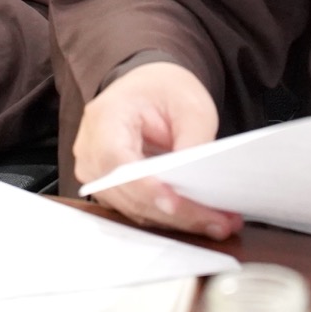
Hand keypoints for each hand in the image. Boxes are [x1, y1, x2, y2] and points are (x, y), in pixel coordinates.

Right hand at [73, 61, 239, 239]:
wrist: (148, 89)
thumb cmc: (163, 91)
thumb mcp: (190, 105)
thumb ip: (193, 141)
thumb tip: (197, 184)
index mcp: (105, 117)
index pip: (116, 160)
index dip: (144, 187)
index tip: (175, 203)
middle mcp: (90, 149)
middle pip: (126, 193)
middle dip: (175, 212)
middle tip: (219, 222)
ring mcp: (96, 173)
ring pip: (133, 209)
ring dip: (176, 221)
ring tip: (220, 222)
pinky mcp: (110, 189)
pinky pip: (137, 211)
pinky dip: (169, 218)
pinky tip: (200, 217)